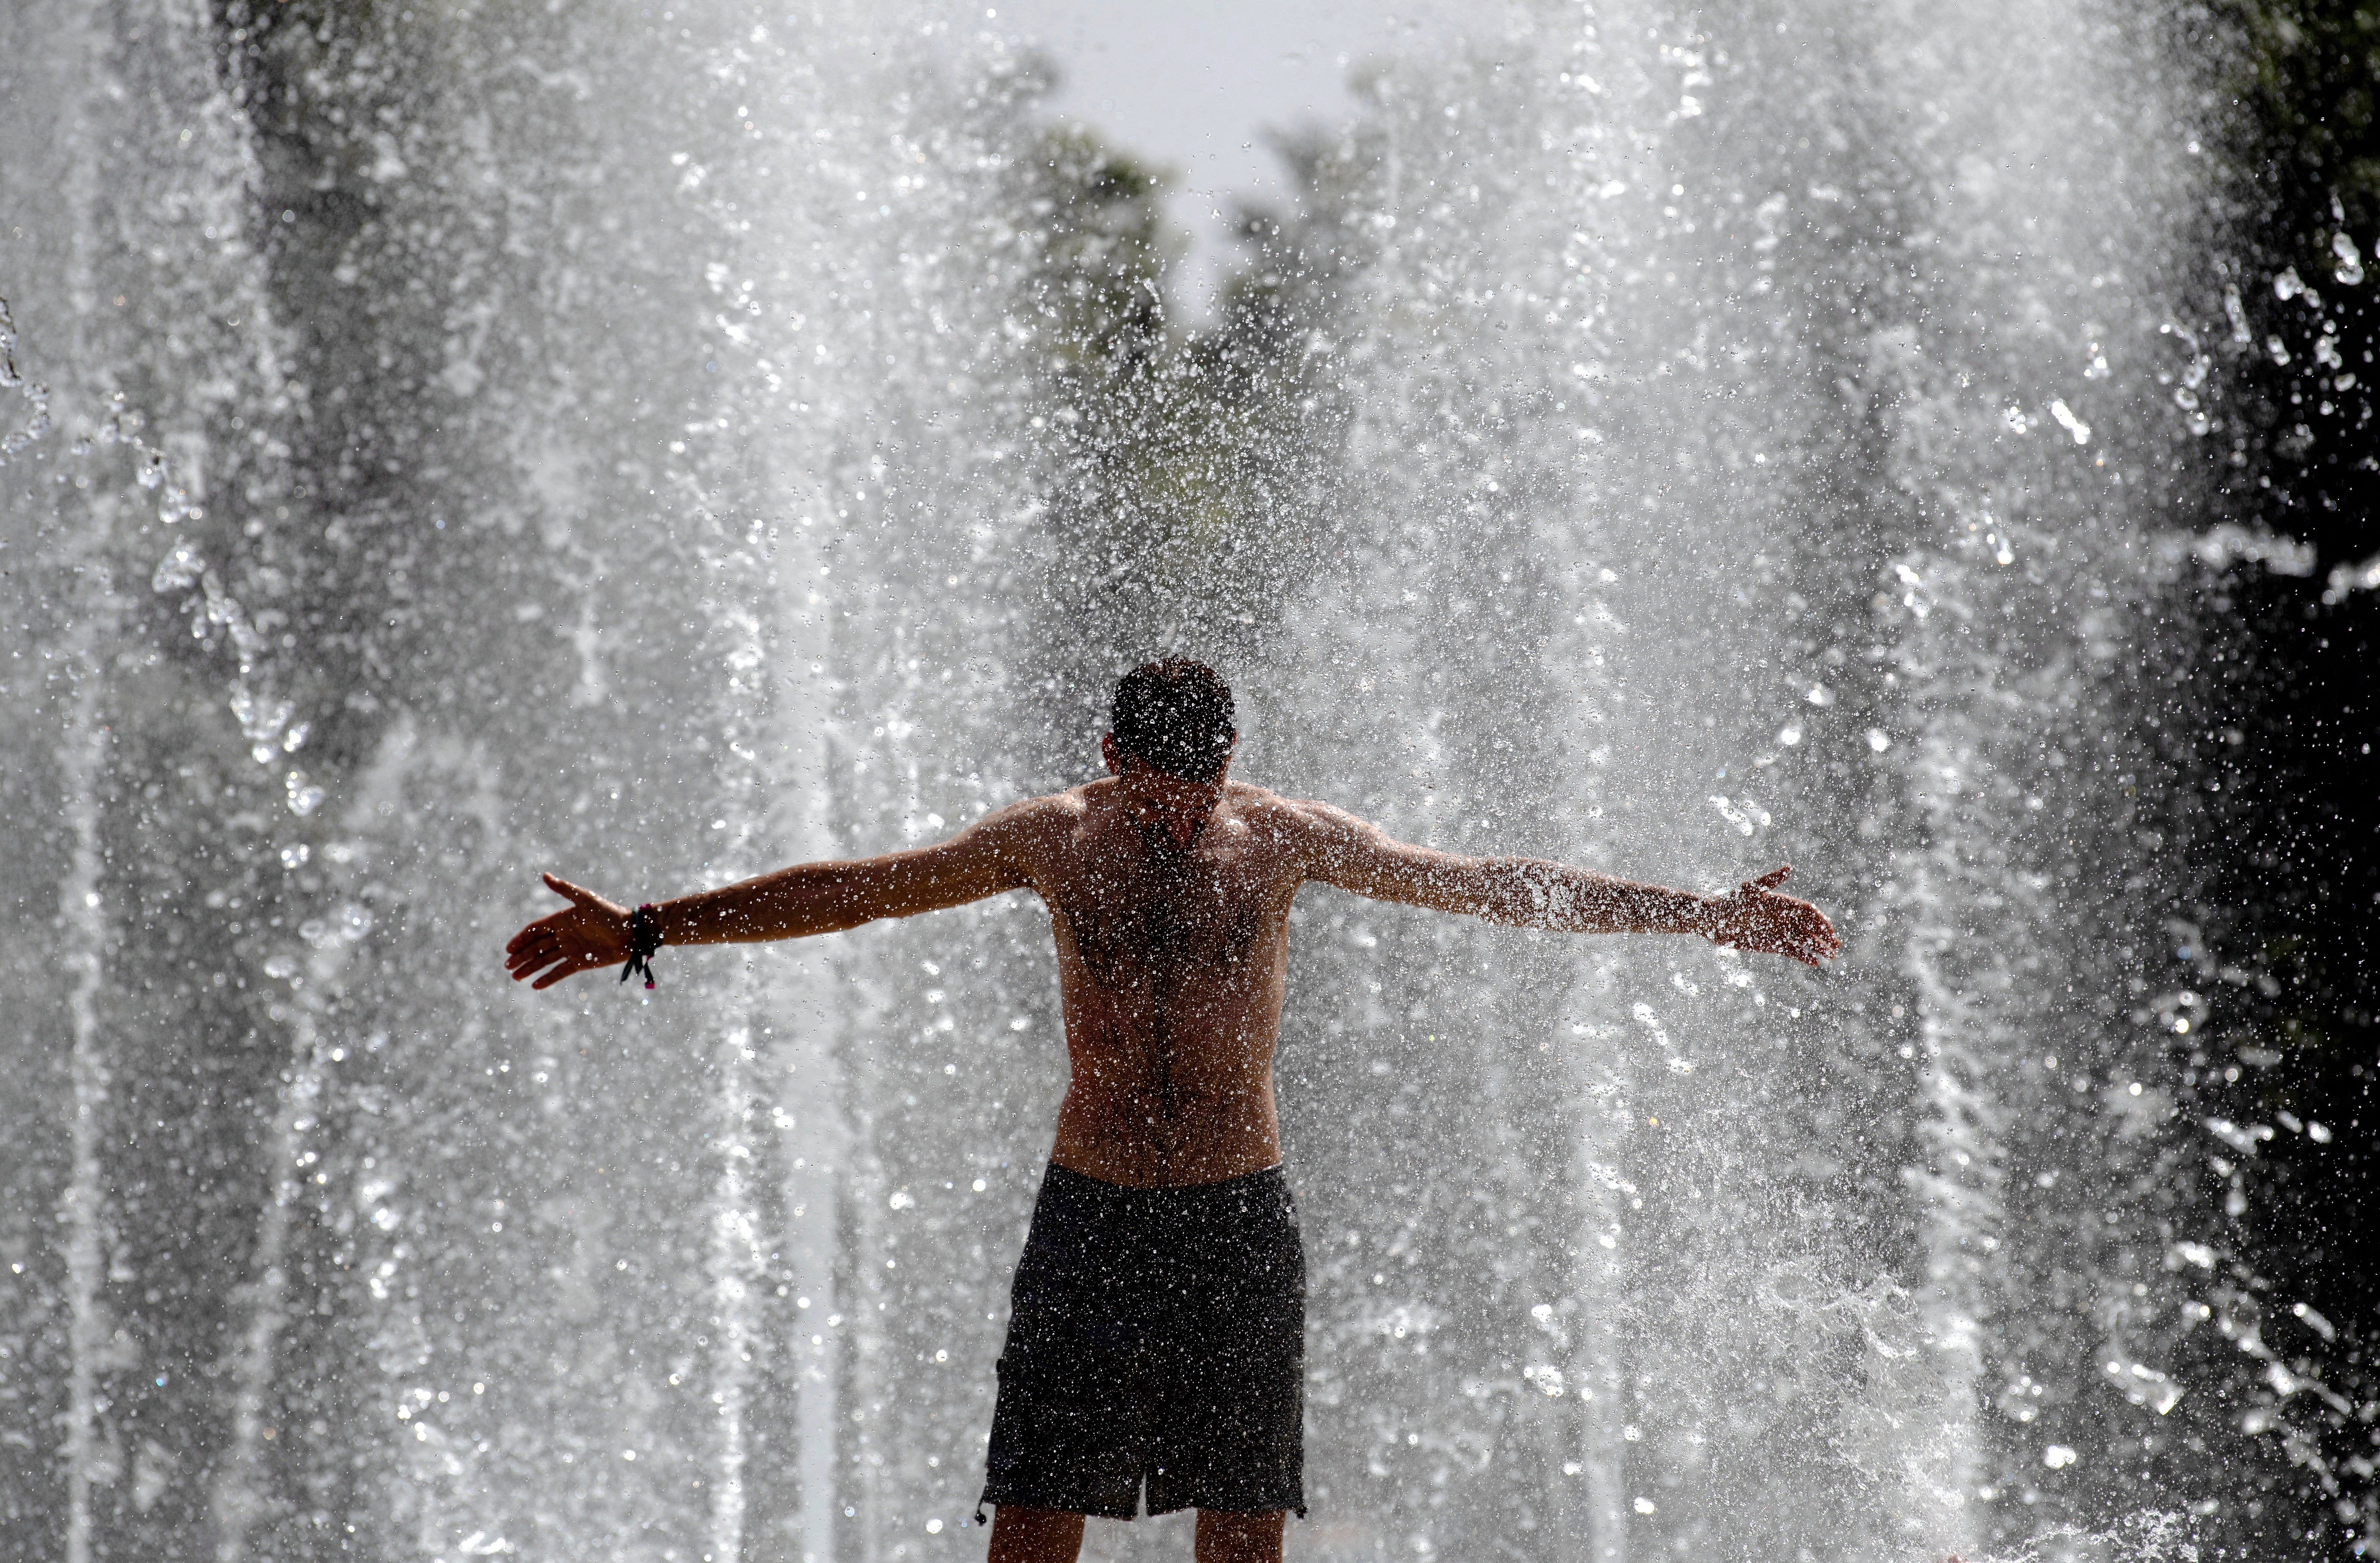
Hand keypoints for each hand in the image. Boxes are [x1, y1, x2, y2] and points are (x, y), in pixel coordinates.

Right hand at [504, 873, 631, 988]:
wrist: (632, 933)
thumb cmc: (610, 913)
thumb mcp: (586, 899)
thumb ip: (564, 889)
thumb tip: (544, 875)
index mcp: (562, 919)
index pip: (536, 930)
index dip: (521, 938)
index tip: (508, 949)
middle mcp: (564, 935)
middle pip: (537, 946)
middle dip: (521, 955)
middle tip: (508, 965)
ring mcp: (571, 949)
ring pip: (545, 960)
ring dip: (530, 967)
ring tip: (515, 976)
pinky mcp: (581, 962)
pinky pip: (560, 971)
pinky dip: (547, 978)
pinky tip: (534, 985)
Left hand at [1702, 865, 1838, 967]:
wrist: (1713, 920)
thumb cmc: (1731, 901)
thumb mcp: (1750, 889)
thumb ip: (1770, 880)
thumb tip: (1789, 867)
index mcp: (1782, 903)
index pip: (1808, 911)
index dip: (1820, 920)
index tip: (1828, 930)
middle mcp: (1784, 917)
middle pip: (1810, 927)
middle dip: (1824, 936)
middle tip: (1835, 947)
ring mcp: (1779, 931)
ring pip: (1804, 940)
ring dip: (1818, 947)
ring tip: (1829, 956)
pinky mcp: (1772, 944)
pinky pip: (1792, 951)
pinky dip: (1803, 956)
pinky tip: (1813, 962)